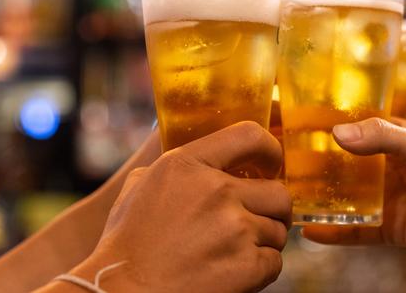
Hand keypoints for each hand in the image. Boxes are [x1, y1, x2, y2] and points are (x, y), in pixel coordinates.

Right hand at [69, 122, 291, 292]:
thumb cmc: (127, 243)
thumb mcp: (140, 185)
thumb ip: (173, 165)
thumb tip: (196, 158)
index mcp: (189, 164)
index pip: (250, 136)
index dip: (269, 150)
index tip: (270, 165)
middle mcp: (217, 191)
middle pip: (278, 192)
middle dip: (273, 208)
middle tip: (260, 219)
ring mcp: (235, 229)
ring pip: (278, 230)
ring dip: (264, 240)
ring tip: (237, 249)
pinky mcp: (246, 266)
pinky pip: (275, 262)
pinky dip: (262, 269)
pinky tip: (237, 271)